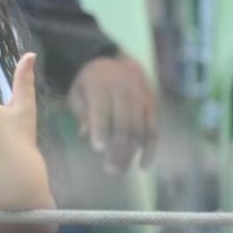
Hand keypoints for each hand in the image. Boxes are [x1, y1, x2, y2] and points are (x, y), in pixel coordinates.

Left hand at [67, 53, 156, 171]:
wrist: (118, 61)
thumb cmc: (91, 82)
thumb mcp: (78, 91)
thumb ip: (81, 111)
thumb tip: (84, 134)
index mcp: (100, 85)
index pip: (102, 109)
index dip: (100, 128)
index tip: (97, 148)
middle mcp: (124, 90)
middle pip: (123, 123)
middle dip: (117, 148)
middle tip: (109, 170)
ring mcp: (141, 98)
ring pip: (139, 130)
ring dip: (131, 153)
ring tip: (119, 171)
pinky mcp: (152, 106)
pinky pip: (154, 130)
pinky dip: (150, 149)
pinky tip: (142, 166)